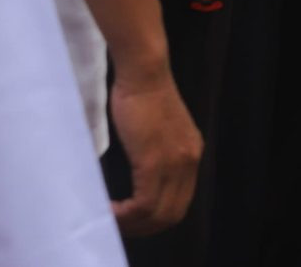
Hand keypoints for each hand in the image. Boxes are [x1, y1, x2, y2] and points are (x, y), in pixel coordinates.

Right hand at [106, 63, 202, 235]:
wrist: (143, 73)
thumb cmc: (141, 95)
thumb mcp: (157, 130)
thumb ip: (156, 154)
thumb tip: (140, 178)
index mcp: (191, 153)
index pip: (180, 201)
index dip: (156, 217)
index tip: (132, 219)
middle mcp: (189, 160)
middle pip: (172, 213)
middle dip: (144, 227)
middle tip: (119, 225)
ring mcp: (175, 162)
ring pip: (158, 213)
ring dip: (133, 224)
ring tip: (110, 219)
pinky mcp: (155, 161)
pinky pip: (144, 204)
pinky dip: (126, 214)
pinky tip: (110, 209)